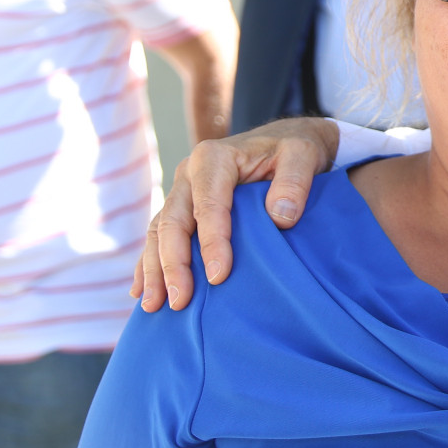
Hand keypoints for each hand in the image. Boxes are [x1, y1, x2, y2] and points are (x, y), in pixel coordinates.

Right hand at [131, 118, 338, 311]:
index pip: (208, 206)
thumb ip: (295, 181)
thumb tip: (280, 217)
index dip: (211, 242)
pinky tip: (142, 291)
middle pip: (173, 221)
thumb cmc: (294, 149)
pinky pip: (158, 235)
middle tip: (179, 301)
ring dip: (155, 269)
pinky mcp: (182, 206)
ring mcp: (182, 190)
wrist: (286, 141)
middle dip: (173, 264)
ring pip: (159, 231)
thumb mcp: (304, 154)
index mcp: (214, 158)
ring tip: (155, 306)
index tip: (219, 277)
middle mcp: (189, 172)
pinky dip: (149, 263)